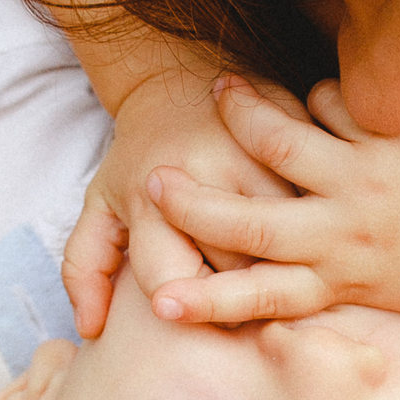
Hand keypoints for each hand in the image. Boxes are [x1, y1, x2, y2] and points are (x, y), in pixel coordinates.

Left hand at [62, 65, 293, 337]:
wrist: (180, 71)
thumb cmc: (140, 156)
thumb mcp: (99, 203)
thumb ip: (85, 267)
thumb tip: (91, 328)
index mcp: (152, 200)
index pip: (172, 282)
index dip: (189, 308)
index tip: (200, 308)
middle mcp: (206, 179)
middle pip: (237, 272)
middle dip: (241, 292)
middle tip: (243, 290)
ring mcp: (259, 162)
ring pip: (285, 247)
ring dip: (284, 265)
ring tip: (277, 266)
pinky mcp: (297, 146)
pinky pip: (314, 214)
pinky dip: (311, 235)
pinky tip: (304, 237)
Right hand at [144, 75, 399, 324]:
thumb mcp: (394, 296)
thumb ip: (337, 290)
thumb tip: (282, 296)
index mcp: (345, 283)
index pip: (262, 297)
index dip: (206, 299)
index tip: (162, 300)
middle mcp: (348, 238)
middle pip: (248, 220)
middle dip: (193, 201)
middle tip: (155, 179)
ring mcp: (366, 183)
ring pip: (280, 143)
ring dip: (241, 114)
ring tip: (219, 92)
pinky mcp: (387, 139)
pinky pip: (330, 106)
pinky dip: (317, 97)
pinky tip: (315, 94)